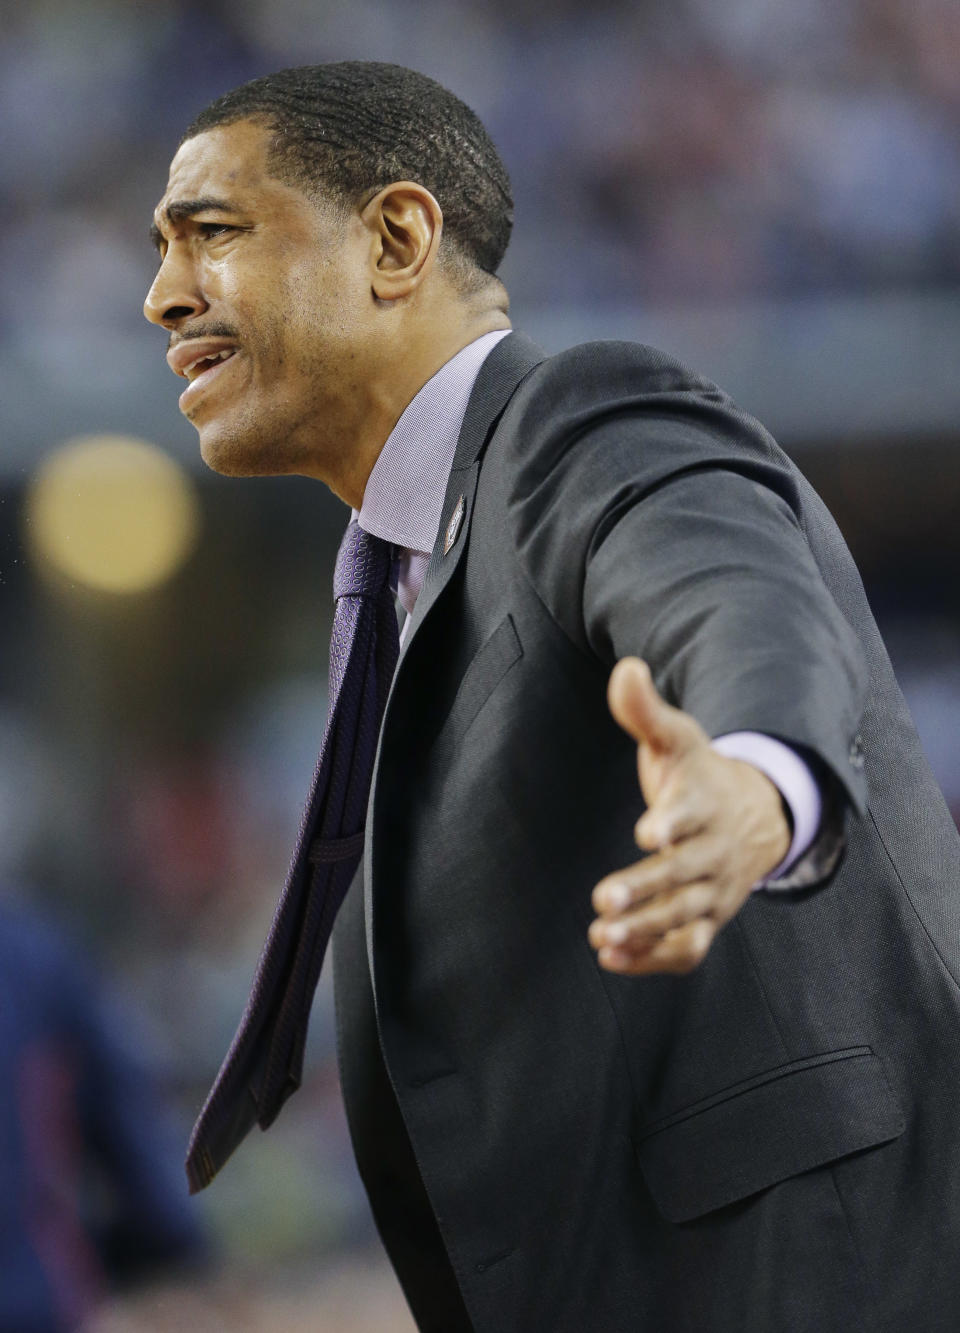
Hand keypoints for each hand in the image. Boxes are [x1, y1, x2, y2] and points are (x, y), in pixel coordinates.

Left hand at [589, 658, 790, 975]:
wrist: (754, 816)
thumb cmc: (701, 776)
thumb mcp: (677, 739)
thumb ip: (646, 712)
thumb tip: (626, 669)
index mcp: (708, 803)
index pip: (694, 814)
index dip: (673, 822)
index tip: (647, 831)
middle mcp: (715, 852)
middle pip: (685, 875)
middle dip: (647, 888)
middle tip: (604, 899)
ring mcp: (714, 893)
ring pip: (685, 918)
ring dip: (645, 930)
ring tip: (601, 935)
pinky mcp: (706, 923)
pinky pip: (686, 950)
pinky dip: (652, 959)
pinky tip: (611, 957)